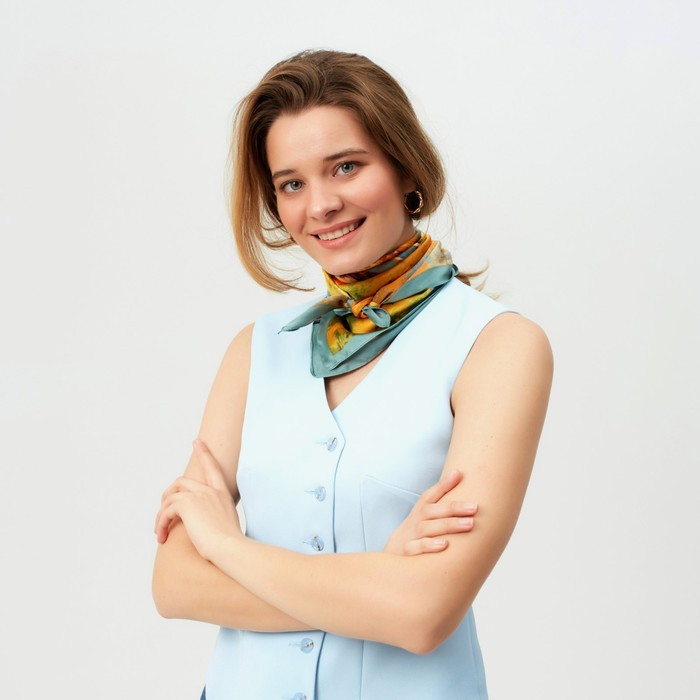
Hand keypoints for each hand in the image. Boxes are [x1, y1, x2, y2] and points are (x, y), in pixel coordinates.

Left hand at [154, 438, 242, 561]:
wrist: (229, 548)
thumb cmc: (229, 545)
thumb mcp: (225, 526)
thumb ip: (216, 519)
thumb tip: (206, 526)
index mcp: (222, 494)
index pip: (212, 468)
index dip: (204, 453)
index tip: (197, 441)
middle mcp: (211, 491)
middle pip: (181, 481)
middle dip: (168, 494)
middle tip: (162, 512)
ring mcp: (199, 495)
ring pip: (170, 498)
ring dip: (161, 516)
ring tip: (160, 532)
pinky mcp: (186, 504)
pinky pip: (166, 511)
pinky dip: (160, 524)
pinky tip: (162, 537)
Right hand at [383, 470, 477, 555]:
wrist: (393, 558)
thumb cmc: (415, 533)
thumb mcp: (423, 517)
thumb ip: (440, 500)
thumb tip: (459, 476)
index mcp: (420, 511)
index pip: (430, 495)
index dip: (443, 484)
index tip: (459, 474)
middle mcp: (415, 521)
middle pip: (433, 510)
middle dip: (454, 507)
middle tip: (475, 507)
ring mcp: (410, 535)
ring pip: (428, 528)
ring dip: (448, 525)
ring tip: (469, 524)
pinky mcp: (406, 552)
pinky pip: (417, 548)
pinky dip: (429, 545)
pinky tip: (444, 545)